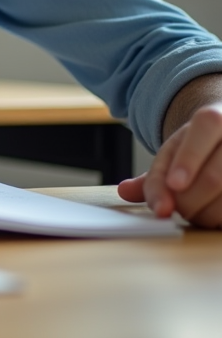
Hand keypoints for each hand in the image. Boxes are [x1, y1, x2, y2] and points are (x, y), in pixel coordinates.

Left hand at [118, 103, 221, 227]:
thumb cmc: (200, 150)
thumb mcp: (176, 151)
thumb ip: (155, 174)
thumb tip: (126, 191)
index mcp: (215, 118)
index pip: (206, 127)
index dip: (190, 158)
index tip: (175, 185)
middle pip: (213, 177)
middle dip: (187, 202)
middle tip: (175, 211)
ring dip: (206, 215)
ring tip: (195, 214)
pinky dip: (220, 219)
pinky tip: (213, 217)